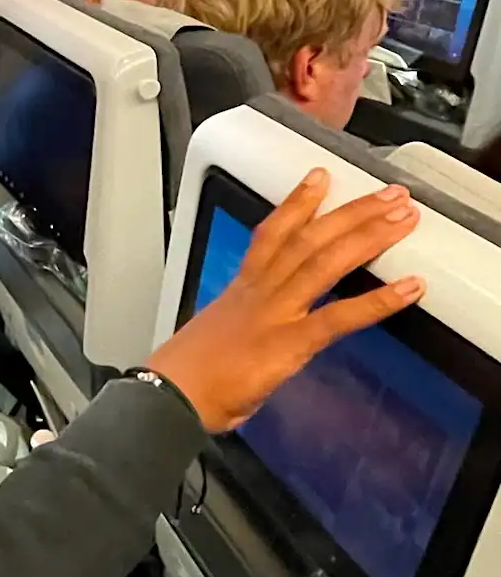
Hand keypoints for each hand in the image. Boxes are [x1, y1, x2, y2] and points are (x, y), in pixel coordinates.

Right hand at [148, 171, 422, 433]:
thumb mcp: (215, 341)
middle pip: (307, 239)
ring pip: (323, 262)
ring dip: (367, 236)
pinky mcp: (288, 343)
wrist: (167, 398)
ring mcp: (274, 314)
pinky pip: (340, 317)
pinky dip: (378, 301)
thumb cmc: (184, 380)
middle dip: (350, 212)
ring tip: (402, 218)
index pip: (270, 235)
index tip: (319, 178)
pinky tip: (410, 288)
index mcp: (240, 292)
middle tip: (388, 192)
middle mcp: (259, 293)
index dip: (297, 204)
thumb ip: (245, 332)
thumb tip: (258, 342)